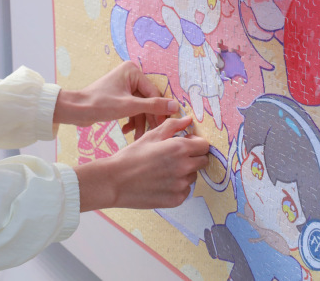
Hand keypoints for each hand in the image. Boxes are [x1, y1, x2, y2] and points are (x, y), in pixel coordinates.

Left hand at [54, 61, 178, 138]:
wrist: (76, 110)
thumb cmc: (100, 104)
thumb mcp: (129, 106)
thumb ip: (153, 106)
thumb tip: (175, 106)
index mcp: (133, 71)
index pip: (153, 92)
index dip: (160, 110)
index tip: (167, 125)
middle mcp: (130, 75)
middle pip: (147, 100)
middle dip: (148, 118)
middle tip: (153, 133)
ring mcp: (124, 86)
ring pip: (139, 106)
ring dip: (139, 122)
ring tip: (138, 137)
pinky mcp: (119, 96)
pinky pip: (131, 108)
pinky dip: (131, 119)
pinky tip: (128, 131)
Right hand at [74, 115, 208, 210]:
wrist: (115, 181)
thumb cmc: (131, 156)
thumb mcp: (151, 136)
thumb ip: (172, 126)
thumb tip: (188, 120)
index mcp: (179, 148)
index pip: (204, 145)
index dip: (195, 143)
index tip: (185, 144)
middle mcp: (184, 167)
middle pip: (202, 161)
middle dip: (192, 157)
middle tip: (174, 157)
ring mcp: (181, 185)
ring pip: (193, 176)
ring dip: (184, 172)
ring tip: (164, 170)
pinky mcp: (176, 200)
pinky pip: (185, 190)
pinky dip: (177, 186)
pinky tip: (161, 182)